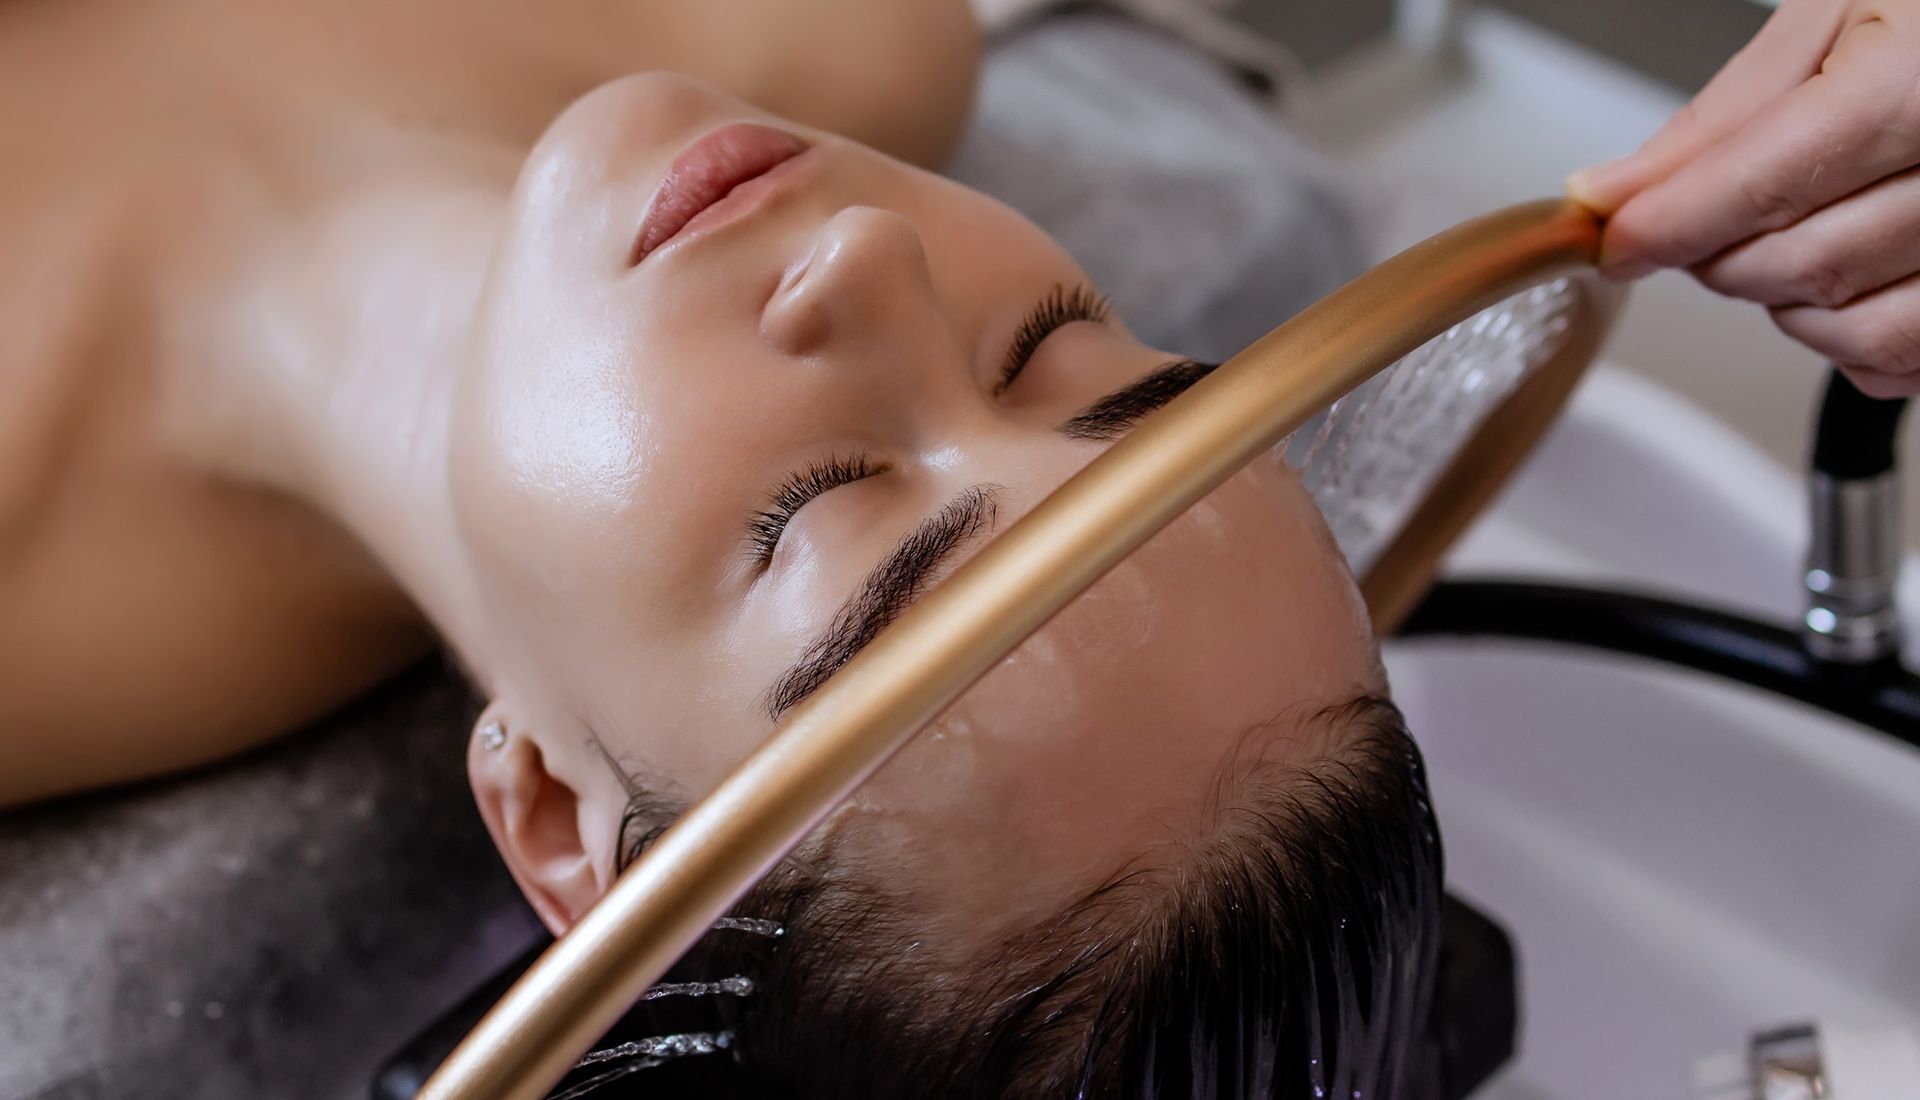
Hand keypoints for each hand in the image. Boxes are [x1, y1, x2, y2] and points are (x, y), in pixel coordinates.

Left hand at [1569, 0, 1919, 397]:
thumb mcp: (1837, 16)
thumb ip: (1724, 115)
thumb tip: (1614, 192)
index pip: (1766, 183)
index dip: (1671, 223)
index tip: (1618, 239)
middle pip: (1796, 263)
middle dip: (1719, 254)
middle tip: (1704, 219)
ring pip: (1842, 325)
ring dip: (1782, 296)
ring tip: (1791, 229)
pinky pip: (1894, 358)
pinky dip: (1843, 336)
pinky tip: (1843, 276)